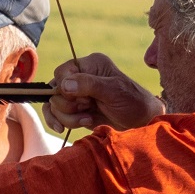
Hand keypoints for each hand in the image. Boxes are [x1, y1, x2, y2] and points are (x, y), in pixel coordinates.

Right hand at [44, 53, 164, 131]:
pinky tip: (63, 128)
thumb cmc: (132, 102)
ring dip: (67, 117)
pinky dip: (57, 122)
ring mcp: (76, 95)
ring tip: (87, 119)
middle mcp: (80, 77)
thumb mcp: (114, 91)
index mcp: (90, 65)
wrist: (140, 122)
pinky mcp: (74, 111)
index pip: (62, 72)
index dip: (66, 88)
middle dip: (68, 106)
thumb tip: (64, 85)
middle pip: (54, 91)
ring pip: (53, 105)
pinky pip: (54, 115)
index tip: (84, 99)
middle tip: (88, 108)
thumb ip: (89, 85)